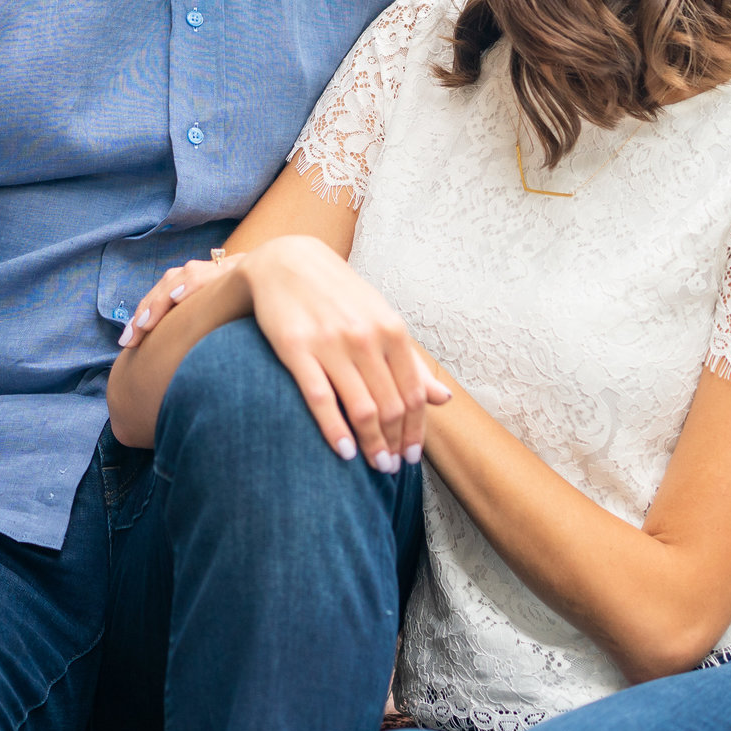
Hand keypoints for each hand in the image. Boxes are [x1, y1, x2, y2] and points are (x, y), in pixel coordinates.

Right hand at [130, 237, 446, 470]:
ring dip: (371, 444)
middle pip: (390, 406)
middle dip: (394, 444)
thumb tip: (444, 399)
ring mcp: (330, 343)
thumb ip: (409, 360)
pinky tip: (344, 451)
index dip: (415, 431)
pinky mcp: (295, 349)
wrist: (286, 262)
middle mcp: (365, 337)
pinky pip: (320, 399)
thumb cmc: (338, 295)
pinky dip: (334, 431)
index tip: (411, 457)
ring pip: (361, 408)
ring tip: (374, 465)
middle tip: (390, 469)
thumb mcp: (380, 319)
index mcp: (391, 329)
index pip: (412, 394)